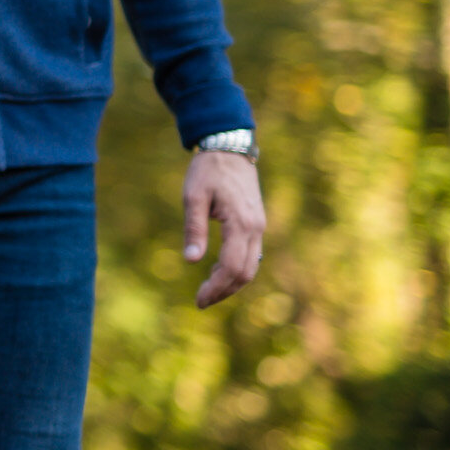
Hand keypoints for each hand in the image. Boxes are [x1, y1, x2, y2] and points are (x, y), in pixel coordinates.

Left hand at [181, 150, 266, 308]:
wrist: (229, 148)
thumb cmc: (207, 171)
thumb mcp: (193, 196)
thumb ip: (193, 229)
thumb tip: (190, 260)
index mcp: (241, 223)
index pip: (232, 267)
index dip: (216, 288)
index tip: (198, 300)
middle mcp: (256, 228)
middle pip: (245, 272)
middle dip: (224, 290)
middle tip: (201, 301)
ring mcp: (259, 226)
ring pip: (251, 266)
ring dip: (231, 282)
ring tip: (207, 290)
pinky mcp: (256, 224)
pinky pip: (251, 255)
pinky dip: (237, 269)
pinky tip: (218, 271)